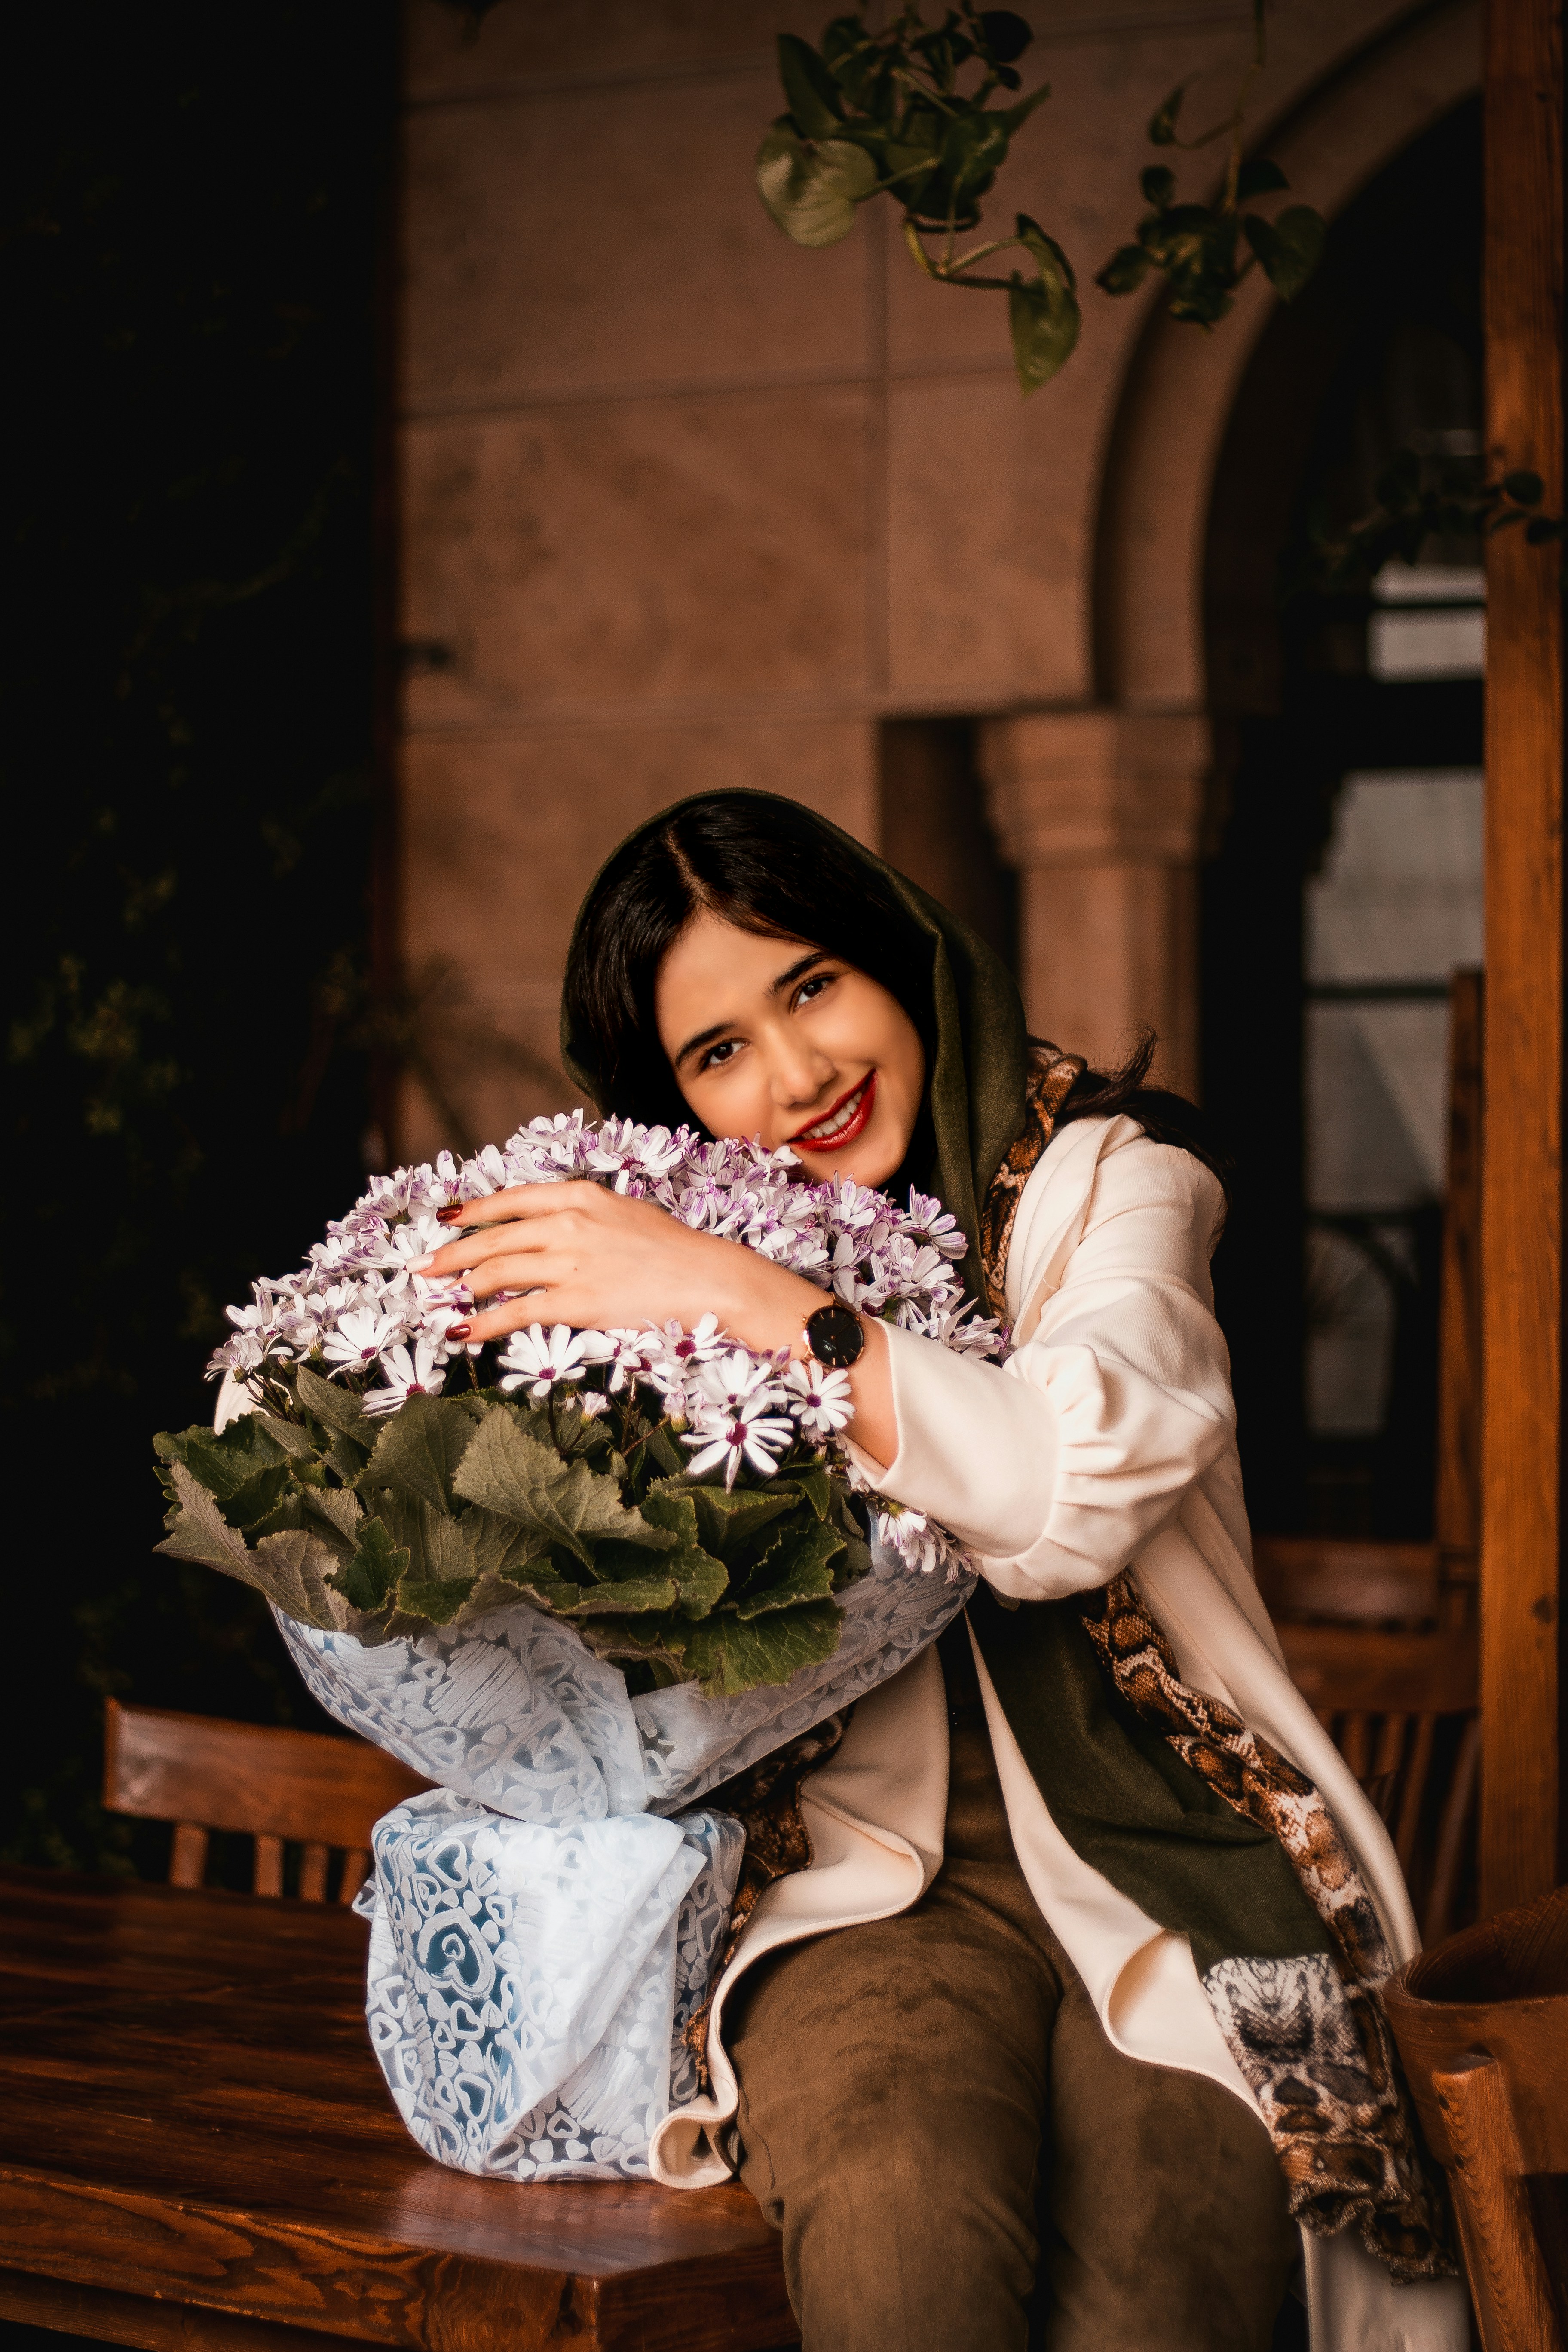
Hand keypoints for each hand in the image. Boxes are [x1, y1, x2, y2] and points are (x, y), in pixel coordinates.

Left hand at [420, 1182, 820, 1354]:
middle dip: (452, 1254)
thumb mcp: (627, 1213)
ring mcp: (569, 1262)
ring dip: (461, 1287)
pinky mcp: (575, 1301)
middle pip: (494, 1238)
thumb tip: (555, 1226)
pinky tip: (462, 1332)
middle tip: (423, 1267)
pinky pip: (515, 1312)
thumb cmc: (675, 1249)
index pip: (512, 1200)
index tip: (448, 1219)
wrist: (709, 1277)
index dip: (475, 1211)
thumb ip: (586, 1215)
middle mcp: (567, 1223)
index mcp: (581, 1195)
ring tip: (439, 1298)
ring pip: (497, 1273)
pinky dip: (483, 1324)